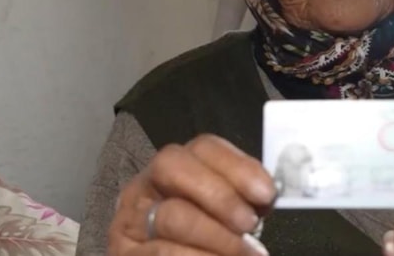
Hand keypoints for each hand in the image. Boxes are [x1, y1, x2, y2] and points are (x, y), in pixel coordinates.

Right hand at [108, 134, 276, 255]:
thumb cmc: (205, 243)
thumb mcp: (225, 215)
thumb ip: (242, 200)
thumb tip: (268, 195)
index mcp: (176, 168)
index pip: (203, 147)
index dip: (237, 166)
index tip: (266, 193)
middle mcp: (146, 185)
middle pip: (173, 166)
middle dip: (218, 193)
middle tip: (249, 223)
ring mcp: (130, 220)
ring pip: (172, 215)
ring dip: (217, 236)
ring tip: (248, 253)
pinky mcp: (125, 253)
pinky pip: (163, 251)